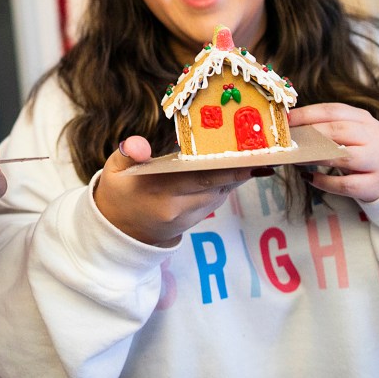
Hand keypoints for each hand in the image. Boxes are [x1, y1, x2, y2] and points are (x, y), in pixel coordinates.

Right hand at [93, 136, 259, 246]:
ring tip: (259, 156)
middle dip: (239, 170)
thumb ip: (129, 154)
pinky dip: (229, 185)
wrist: (119, 233)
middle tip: (264, 152)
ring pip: (219, 195)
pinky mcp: (194, 222)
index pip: (195, 177)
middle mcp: (176, 209)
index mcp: (157, 193)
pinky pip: (216, 201)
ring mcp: (187, 218)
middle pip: (215, 186)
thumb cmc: (119, 193)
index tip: (243, 152)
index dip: (222, 165)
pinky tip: (242, 169)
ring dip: (238, 177)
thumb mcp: (114, 170)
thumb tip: (137, 144)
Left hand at [288, 103, 378, 201]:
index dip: (308, 114)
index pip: (334, 111)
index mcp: (364, 119)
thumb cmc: (363, 148)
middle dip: (310, 134)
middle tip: (288, 140)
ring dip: (314, 157)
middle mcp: (373, 138)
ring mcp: (375, 162)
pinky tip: (308, 177)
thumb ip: (328, 125)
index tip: (286, 119)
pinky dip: (324, 182)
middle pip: (339, 131)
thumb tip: (291, 125)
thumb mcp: (353, 130)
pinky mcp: (372, 185)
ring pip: (343, 157)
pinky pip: (344, 184)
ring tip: (294, 157)